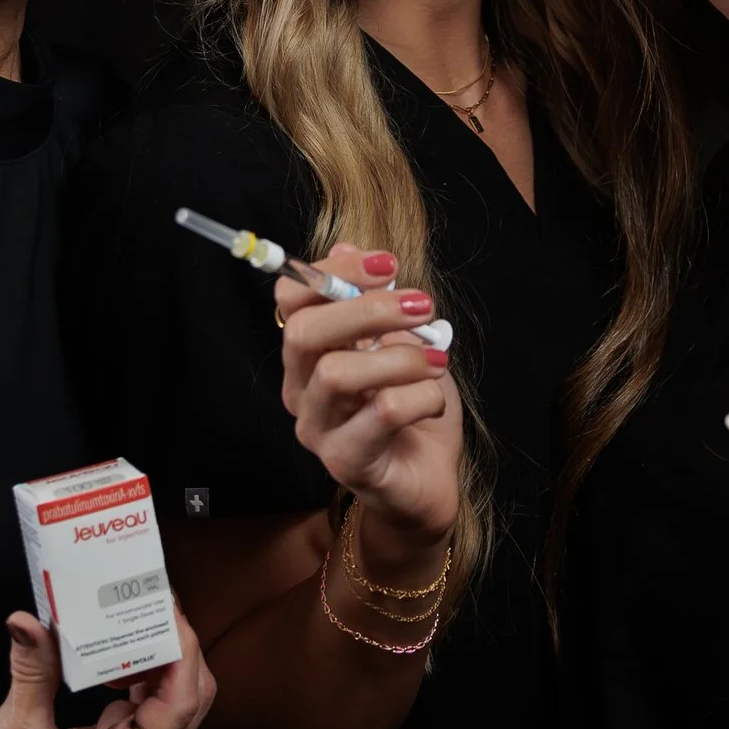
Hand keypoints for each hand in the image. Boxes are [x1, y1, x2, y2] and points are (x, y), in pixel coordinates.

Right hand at [0, 608, 215, 728]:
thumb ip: (34, 672)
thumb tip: (29, 621)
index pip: (180, 704)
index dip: (180, 649)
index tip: (165, 605)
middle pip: (187, 701)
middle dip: (173, 647)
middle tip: (151, 599)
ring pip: (173, 703)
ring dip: (156, 658)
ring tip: (133, 615)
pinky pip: (149, 711)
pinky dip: (139, 676)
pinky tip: (117, 650)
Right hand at [276, 243, 461, 553]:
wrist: (429, 483)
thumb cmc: (412, 412)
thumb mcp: (399, 344)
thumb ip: (372, 301)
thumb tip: (347, 246)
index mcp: (308, 356)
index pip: (292, 301)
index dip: (334, 272)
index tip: (387, 264)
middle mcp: (301, 392)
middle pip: (304, 334)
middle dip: (366, 309)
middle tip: (422, 305)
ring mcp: (319, 431)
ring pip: (337, 374)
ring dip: (398, 357)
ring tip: (436, 359)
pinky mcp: (348, 463)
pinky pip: (381, 413)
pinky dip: (421, 396)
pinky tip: (436, 400)